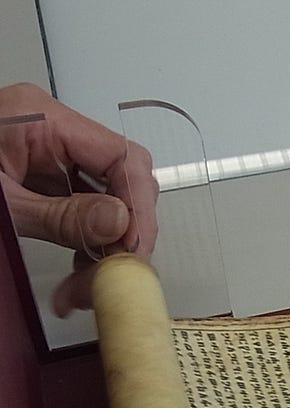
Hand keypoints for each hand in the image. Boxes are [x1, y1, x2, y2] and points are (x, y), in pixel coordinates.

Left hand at [0, 82, 158, 314]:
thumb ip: (61, 216)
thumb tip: (121, 225)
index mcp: (42, 119)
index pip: (121, 157)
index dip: (138, 208)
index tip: (133, 254)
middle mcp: (50, 130)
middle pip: (119, 178)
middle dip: (122, 233)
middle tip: (112, 279)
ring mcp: (43, 152)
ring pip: (102, 198)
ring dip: (103, 245)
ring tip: (86, 288)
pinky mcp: (34, 175)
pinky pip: (76, 205)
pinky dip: (82, 241)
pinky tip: (75, 273)